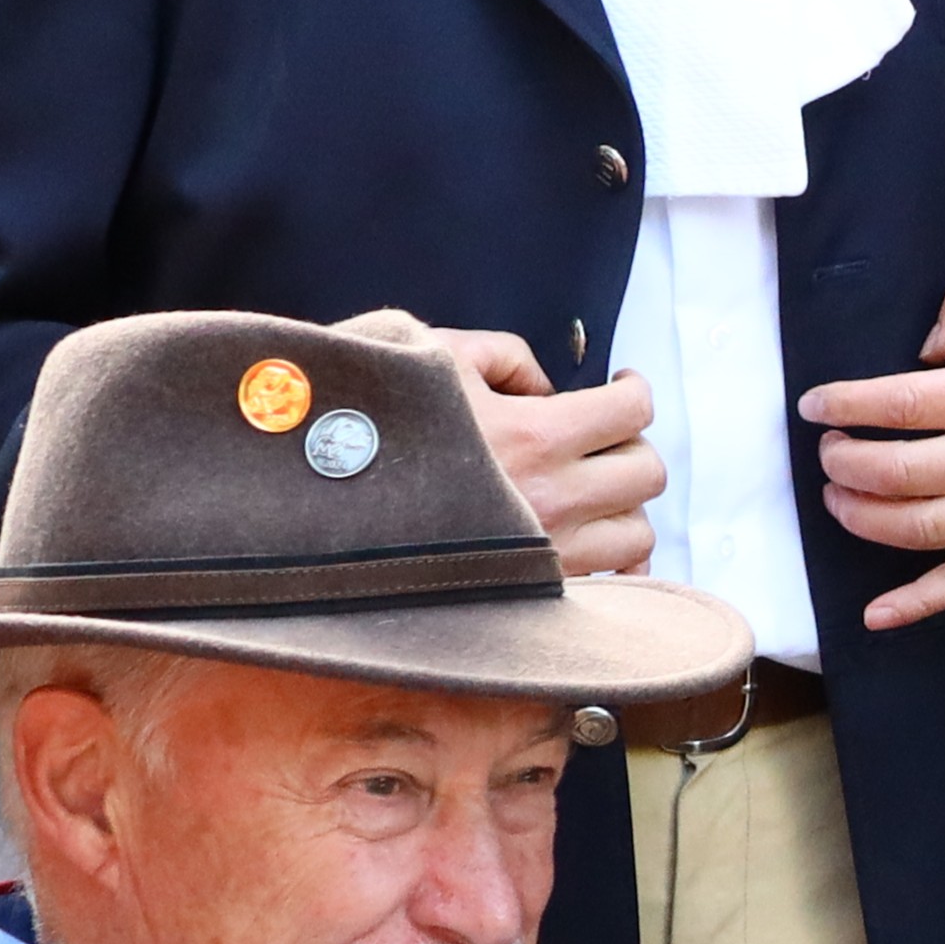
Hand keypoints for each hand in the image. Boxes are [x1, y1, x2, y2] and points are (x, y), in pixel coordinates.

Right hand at [337, 311, 662, 580]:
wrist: (298, 500)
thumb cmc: (353, 423)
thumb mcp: (422, 349)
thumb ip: (499, 354)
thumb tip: (541, 383)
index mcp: (532, 434)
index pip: (632, 410)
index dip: (635, 389)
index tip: (621, 384)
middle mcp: (547, 500)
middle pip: (646, 473)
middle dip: (630, 445)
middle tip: (603, 436)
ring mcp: (540, 555)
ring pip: (637, 536)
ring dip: (625, 508)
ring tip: (594, 490)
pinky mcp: (526, 594)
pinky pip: (606, 587)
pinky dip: (614, 566)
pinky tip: (592, 544)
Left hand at [801, 266, 944, 628]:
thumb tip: (923, 348)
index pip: (902, 404)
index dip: (846, 405)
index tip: (817, 406)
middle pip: (898, 473)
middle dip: (845, 463)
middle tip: (831, 449)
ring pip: (918, 530)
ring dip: (861, 517)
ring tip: (840, 495)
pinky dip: (918, 604)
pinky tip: (876, 614)